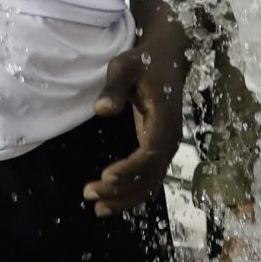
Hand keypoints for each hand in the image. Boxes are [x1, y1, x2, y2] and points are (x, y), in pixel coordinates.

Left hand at [84, 33, 186, 215]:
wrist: (167, 55)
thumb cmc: (143, 60)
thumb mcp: (126, 65)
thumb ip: (115, 87)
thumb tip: (102, 110)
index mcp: (164, 119)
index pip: (150, 153)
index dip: (129, 169)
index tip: (105, 176)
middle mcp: (170, 138)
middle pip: (150, 175)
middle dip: (121, 189)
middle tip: (89, 193)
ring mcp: (167, 145)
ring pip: (152, 183)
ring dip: (126, 198)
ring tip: (97, 206)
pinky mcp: (160, 147)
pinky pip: (150, 178)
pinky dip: (133, 193)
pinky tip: (112, 202)